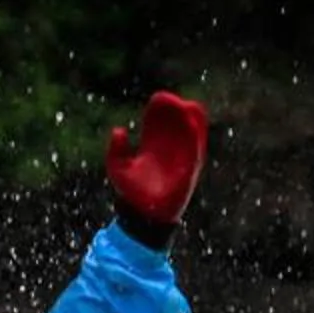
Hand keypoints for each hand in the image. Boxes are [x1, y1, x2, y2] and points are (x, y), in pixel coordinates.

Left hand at [106, 90, 206, 247]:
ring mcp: (180, 157)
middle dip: (173, 110)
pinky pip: (197, 147)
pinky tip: (194, 123)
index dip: (159, 110)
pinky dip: (196, 134)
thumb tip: (118, 130)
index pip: (158, 123)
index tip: (159, 98)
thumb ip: (116, 149)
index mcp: (151, 147)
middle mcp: (168, 150)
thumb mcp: (118, 167)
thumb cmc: (131, 192)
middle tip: (169, 99)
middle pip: (174, 123)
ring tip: (183, 105)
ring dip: (187, 119)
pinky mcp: (190, 167)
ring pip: (188, 132)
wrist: (144, 214)